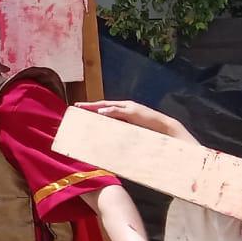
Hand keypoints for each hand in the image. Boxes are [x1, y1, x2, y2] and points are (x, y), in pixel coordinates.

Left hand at [79, 99, 194, 142]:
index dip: (92, 108)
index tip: (80, 110)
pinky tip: (101, 112)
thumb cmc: (148, 129)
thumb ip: (120, 128)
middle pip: (103, 104)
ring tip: (84, 107)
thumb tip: (108, 135)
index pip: (105, 107)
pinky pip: (119, 111)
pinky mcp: (134, 112)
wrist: (165, 127)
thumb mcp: (131, 129)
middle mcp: (125, 106)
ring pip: (109, 105)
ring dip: (96, 107)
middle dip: (89, 105)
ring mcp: (129, 107)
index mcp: (123, 110)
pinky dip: (110, 111)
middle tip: (76, 106)